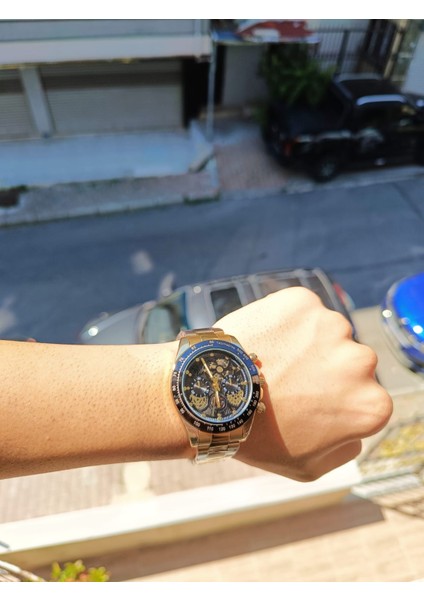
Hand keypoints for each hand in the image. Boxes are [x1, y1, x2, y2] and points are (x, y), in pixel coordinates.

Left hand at [215, 287, 391, 480]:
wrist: (210, 396)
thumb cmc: (256, 437)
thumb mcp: (309, 467)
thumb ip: (345, 449)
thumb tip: (356, 432)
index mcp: (371, 404)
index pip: (365, 396)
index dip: (335, 400)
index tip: (309, 402)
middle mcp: (361, 360)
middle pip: (350, 361)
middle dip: (326, 369)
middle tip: (289, 381)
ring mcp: (331, 325)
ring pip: (326, 333)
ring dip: (307, 343)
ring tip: (273, 362)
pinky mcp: (303, 301)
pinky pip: (302, 310)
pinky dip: (287, 321)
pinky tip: (265, 340)